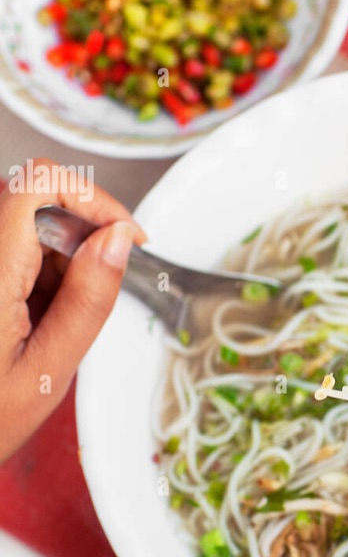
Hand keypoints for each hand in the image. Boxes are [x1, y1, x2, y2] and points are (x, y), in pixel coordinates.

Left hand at [0, 159, 145, 461]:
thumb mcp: (49, 371)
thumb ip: (88, 301)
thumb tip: (119, 240)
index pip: (36, 184)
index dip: (89, 195)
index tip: (124, 235)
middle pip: (35, 199)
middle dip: (82, 234)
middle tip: (100, 288)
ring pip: (28, 225)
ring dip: (61, 259)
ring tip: (58, 320)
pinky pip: (15, 252)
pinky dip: (41, 275)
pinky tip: (39, 318)